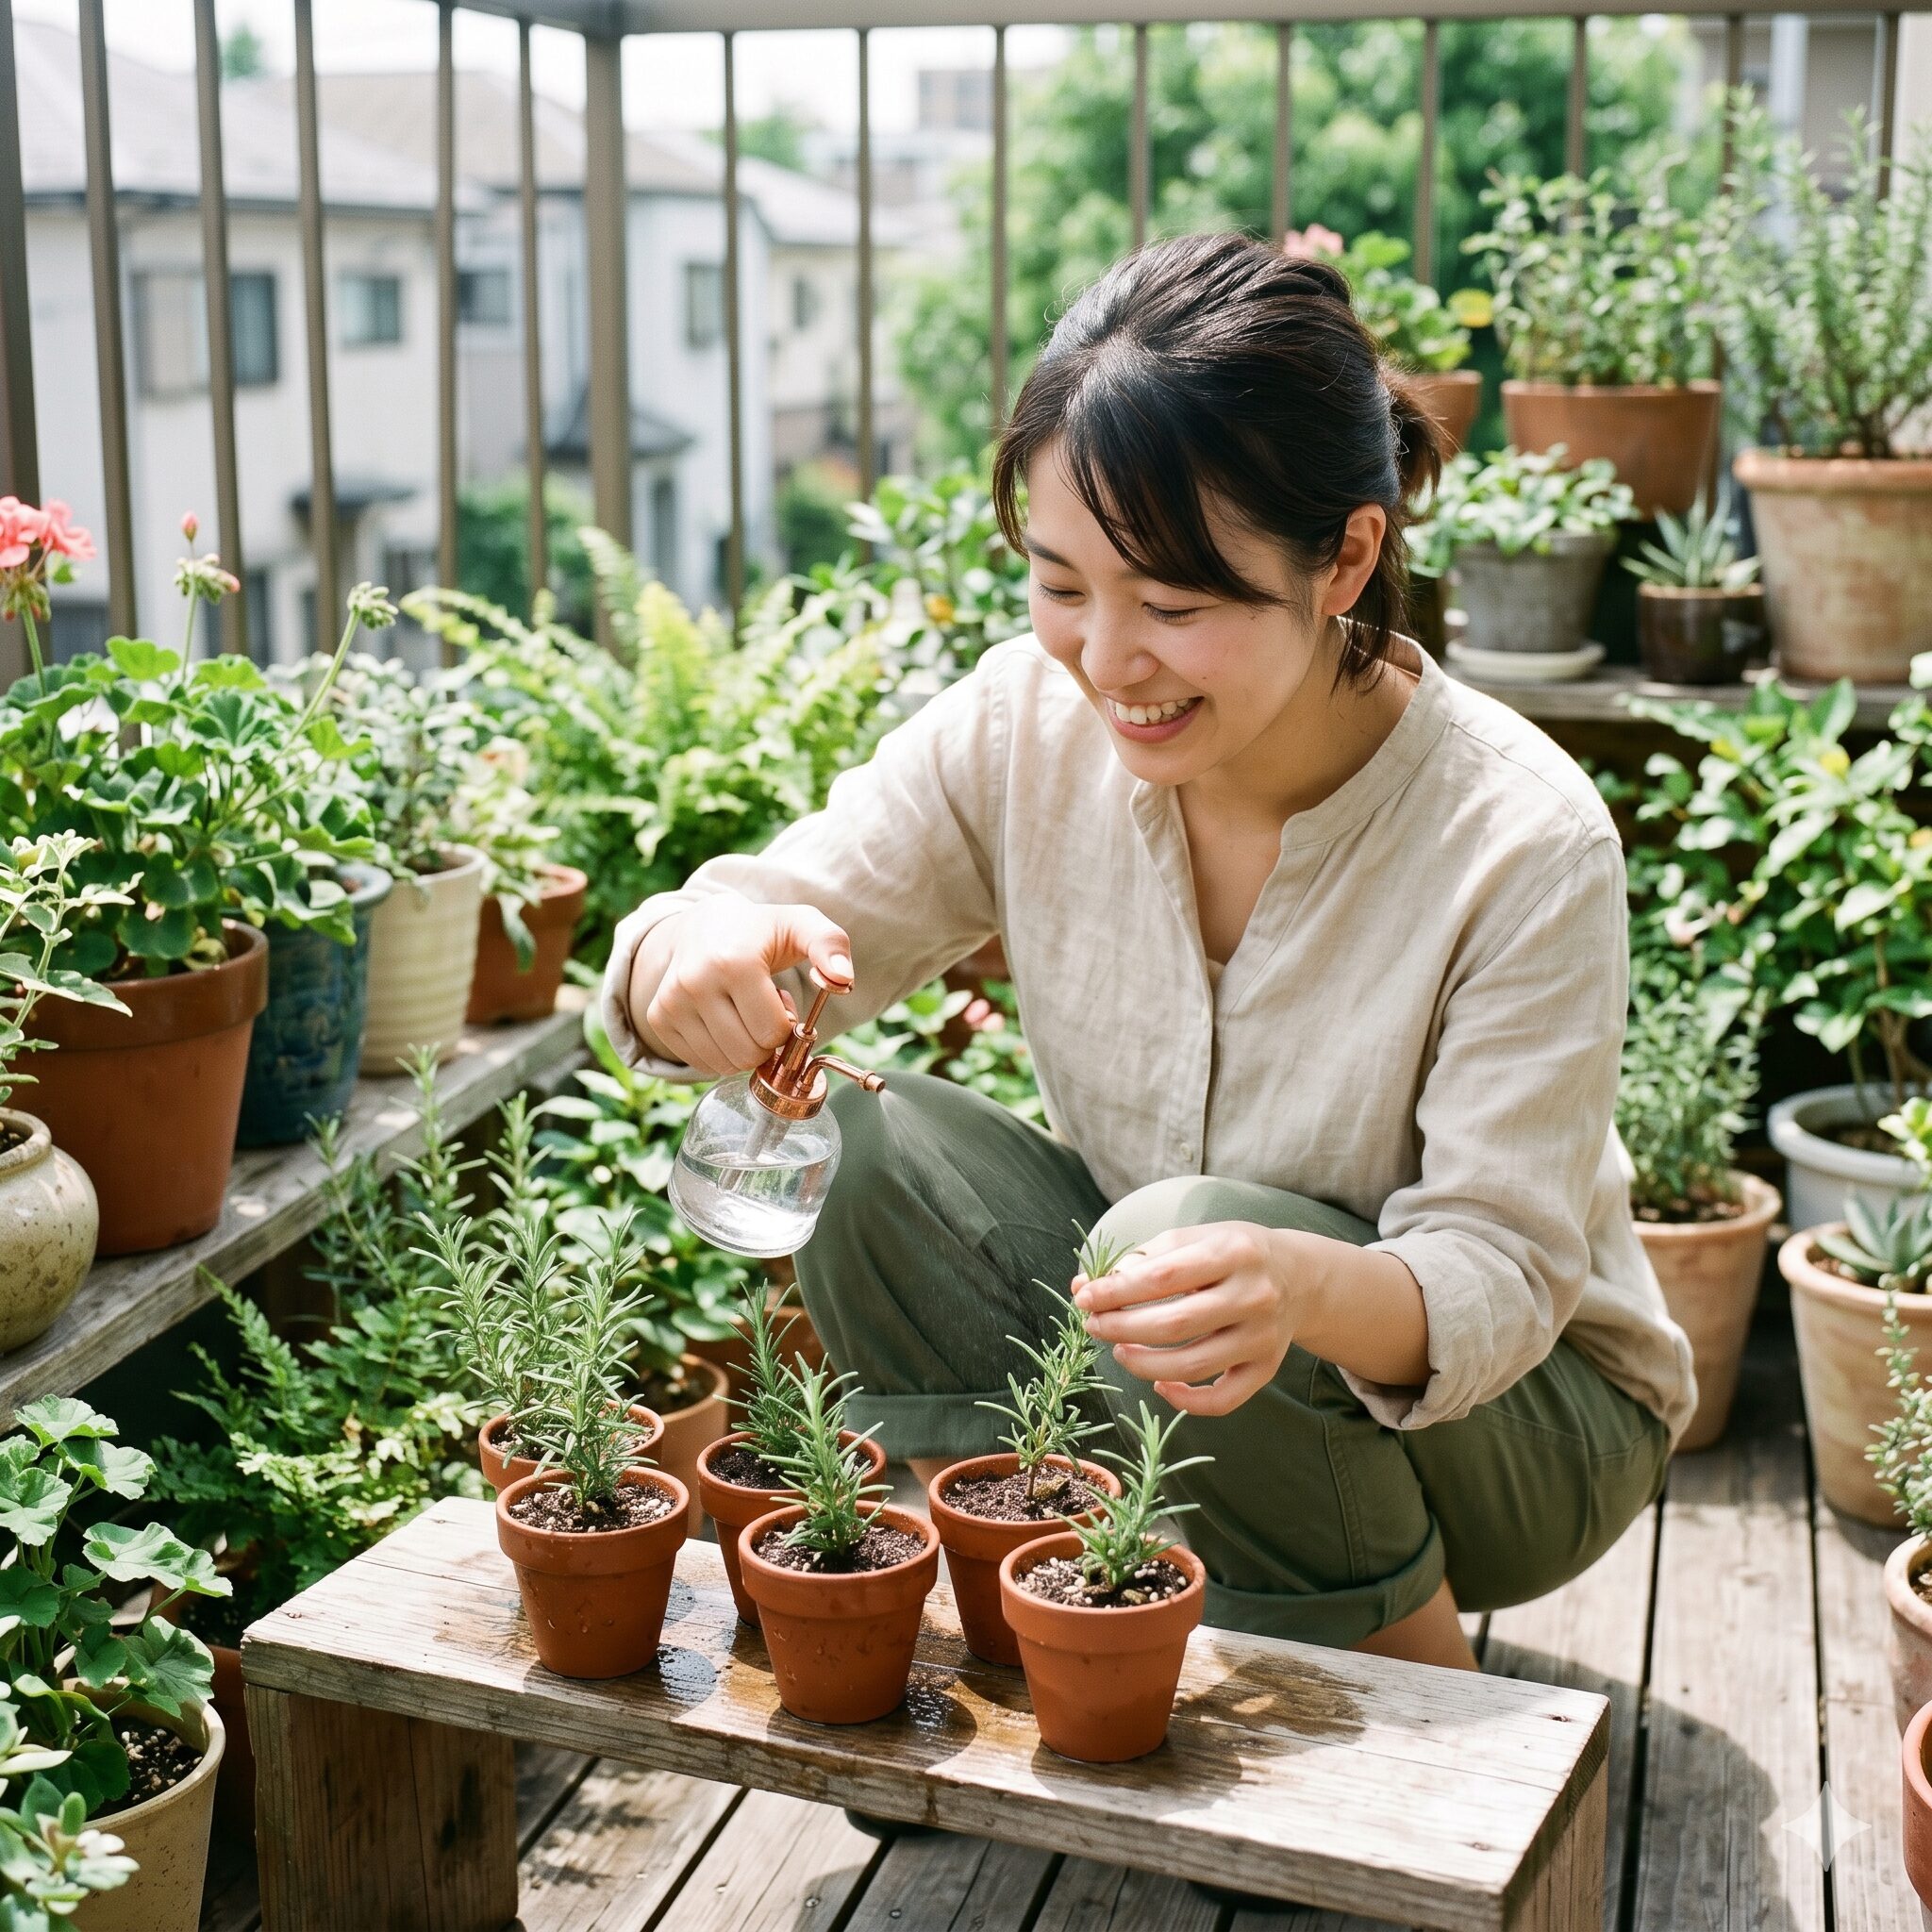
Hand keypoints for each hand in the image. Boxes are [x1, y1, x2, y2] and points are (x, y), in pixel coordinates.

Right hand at [629, 898, 852, 1076]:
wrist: (704, 924)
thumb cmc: (761, 931)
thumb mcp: (801, 925)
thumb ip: (830, 945)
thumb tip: (843, 979)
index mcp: (734, 962)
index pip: (772, 1033)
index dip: (786, 1025)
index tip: (781, 1001)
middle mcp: (694, 982)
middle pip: (748, 1054)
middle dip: (766, 1042)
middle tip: (763, 1011)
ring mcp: (671, 1002)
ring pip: (723, 1064)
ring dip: (743, 1048)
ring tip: (743, 1013)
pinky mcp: (659, 1018)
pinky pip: (700, 1064)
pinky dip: (719, 1052)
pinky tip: (722, 1021)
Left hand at [1073, 1222, 1304, 1416]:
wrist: (1298, 1276)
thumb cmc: (1231, 1253)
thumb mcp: (1193, 1239)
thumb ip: (1141, 1260)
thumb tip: (1085, 1287)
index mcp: (1232, 1252)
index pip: (1161, 1278)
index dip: (1115, 1292)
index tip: (1083, 1297)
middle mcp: (1253, 1295)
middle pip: (1174, 1324)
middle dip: (1121, 1328)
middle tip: (1093, 1326)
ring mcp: (1262, 1337)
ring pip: (1192, 1365)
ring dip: (1143, 1364)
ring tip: (1120, 1351)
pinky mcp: (1266, 1368)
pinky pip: (1222, 1399)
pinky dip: (1185, 1401)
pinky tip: (1159, 1385)